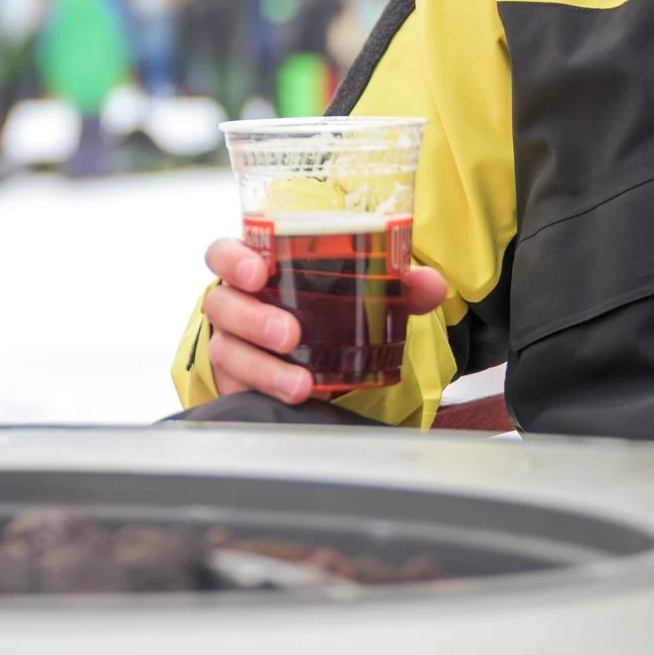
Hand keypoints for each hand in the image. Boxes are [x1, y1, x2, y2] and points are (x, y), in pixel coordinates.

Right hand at [201, 236, 449, 404]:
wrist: (304, 353)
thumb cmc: (321, 307)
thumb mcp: (355, 291)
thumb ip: (394, 284)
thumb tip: (430, 284)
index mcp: (255, 267)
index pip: (225, 253)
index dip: (233, 260)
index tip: (257, 272)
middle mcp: (235, 302)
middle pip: (223, 303)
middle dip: (253, 319)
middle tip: (289, 334)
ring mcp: (231, 343)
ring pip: (229, 350)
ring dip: (264, 368)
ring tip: (300, 384)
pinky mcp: (237, 381)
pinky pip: (237, 388)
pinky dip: (264, 393)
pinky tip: (294, 401)